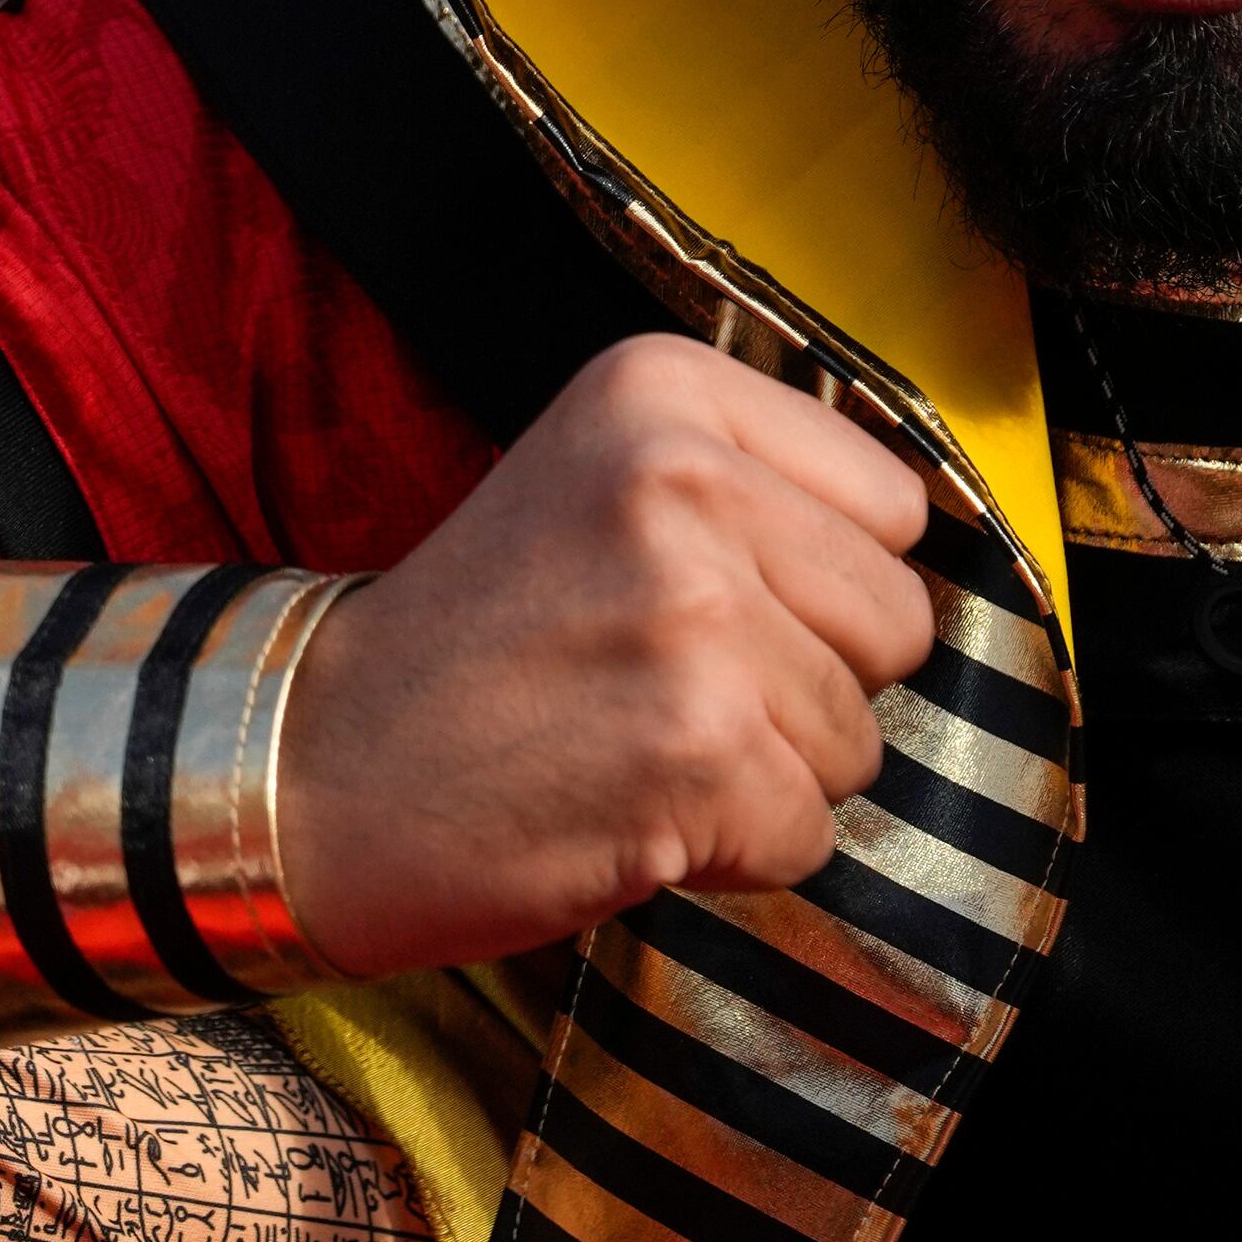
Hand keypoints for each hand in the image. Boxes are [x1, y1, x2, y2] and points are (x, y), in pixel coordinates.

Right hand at [278, 334, 935, 975]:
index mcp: (660, 389)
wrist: (317, 765)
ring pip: (861, 739)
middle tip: (662, 685)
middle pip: (896, 623)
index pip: (891, 505)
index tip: (704, 601)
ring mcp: (693, 613)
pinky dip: (733, 852)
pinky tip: (625, 806)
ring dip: (766, 772)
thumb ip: (748, 488)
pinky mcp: (699, 746)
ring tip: (632, 742)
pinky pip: (809, 832)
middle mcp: (682, 480)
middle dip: (809, 683)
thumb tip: (923, 555)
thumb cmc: (472, 646)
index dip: (819, 581)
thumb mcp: (596, 483)